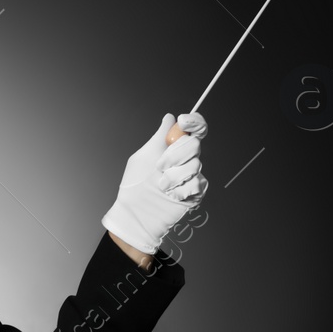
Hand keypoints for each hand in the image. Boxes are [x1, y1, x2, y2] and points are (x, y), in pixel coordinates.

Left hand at [100, 111, 206, 254]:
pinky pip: (198, 183)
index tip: (183, 122)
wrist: (135, 213)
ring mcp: (190, 176)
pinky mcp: (195, 192)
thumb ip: (158, 137)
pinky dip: (182, 189)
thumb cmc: (134, 186)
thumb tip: (169, 118)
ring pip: (196, 165)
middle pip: (195, 144)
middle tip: (160, 165)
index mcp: (173, 148)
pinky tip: (170, 194)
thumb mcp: (143, 156)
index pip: (194, 129)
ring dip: (175, 175)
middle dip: (176, 154)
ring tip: (161, 185)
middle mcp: (184, 160)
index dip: (194, 122)